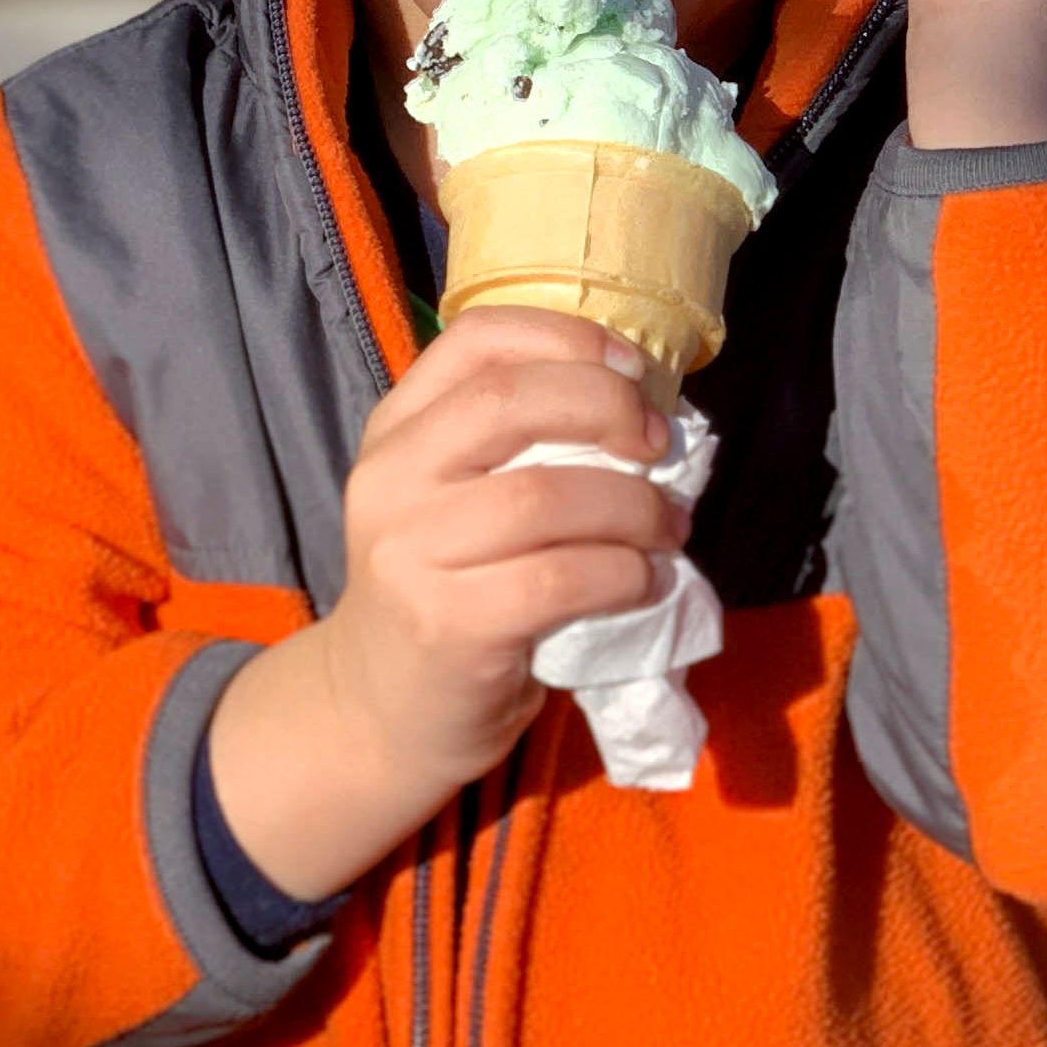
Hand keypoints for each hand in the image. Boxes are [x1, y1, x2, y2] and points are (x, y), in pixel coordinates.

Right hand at [205, 308, 681, 899]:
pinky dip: (624, 574)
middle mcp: (390, 477)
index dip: (567, 338)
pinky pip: (561, 579)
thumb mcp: (453, 498)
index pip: (477, 340)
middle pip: (511, 401)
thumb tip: (643, 410)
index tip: (632, 367)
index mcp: (396, 429)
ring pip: (545, 495)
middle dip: (608, 409)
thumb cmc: (445, 588)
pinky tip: (644, 582)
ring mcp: (410, 551)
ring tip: (667, 528)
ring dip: (633, 507)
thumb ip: (517, 447)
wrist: (379, 707)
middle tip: (660, 448)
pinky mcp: (448, 624)